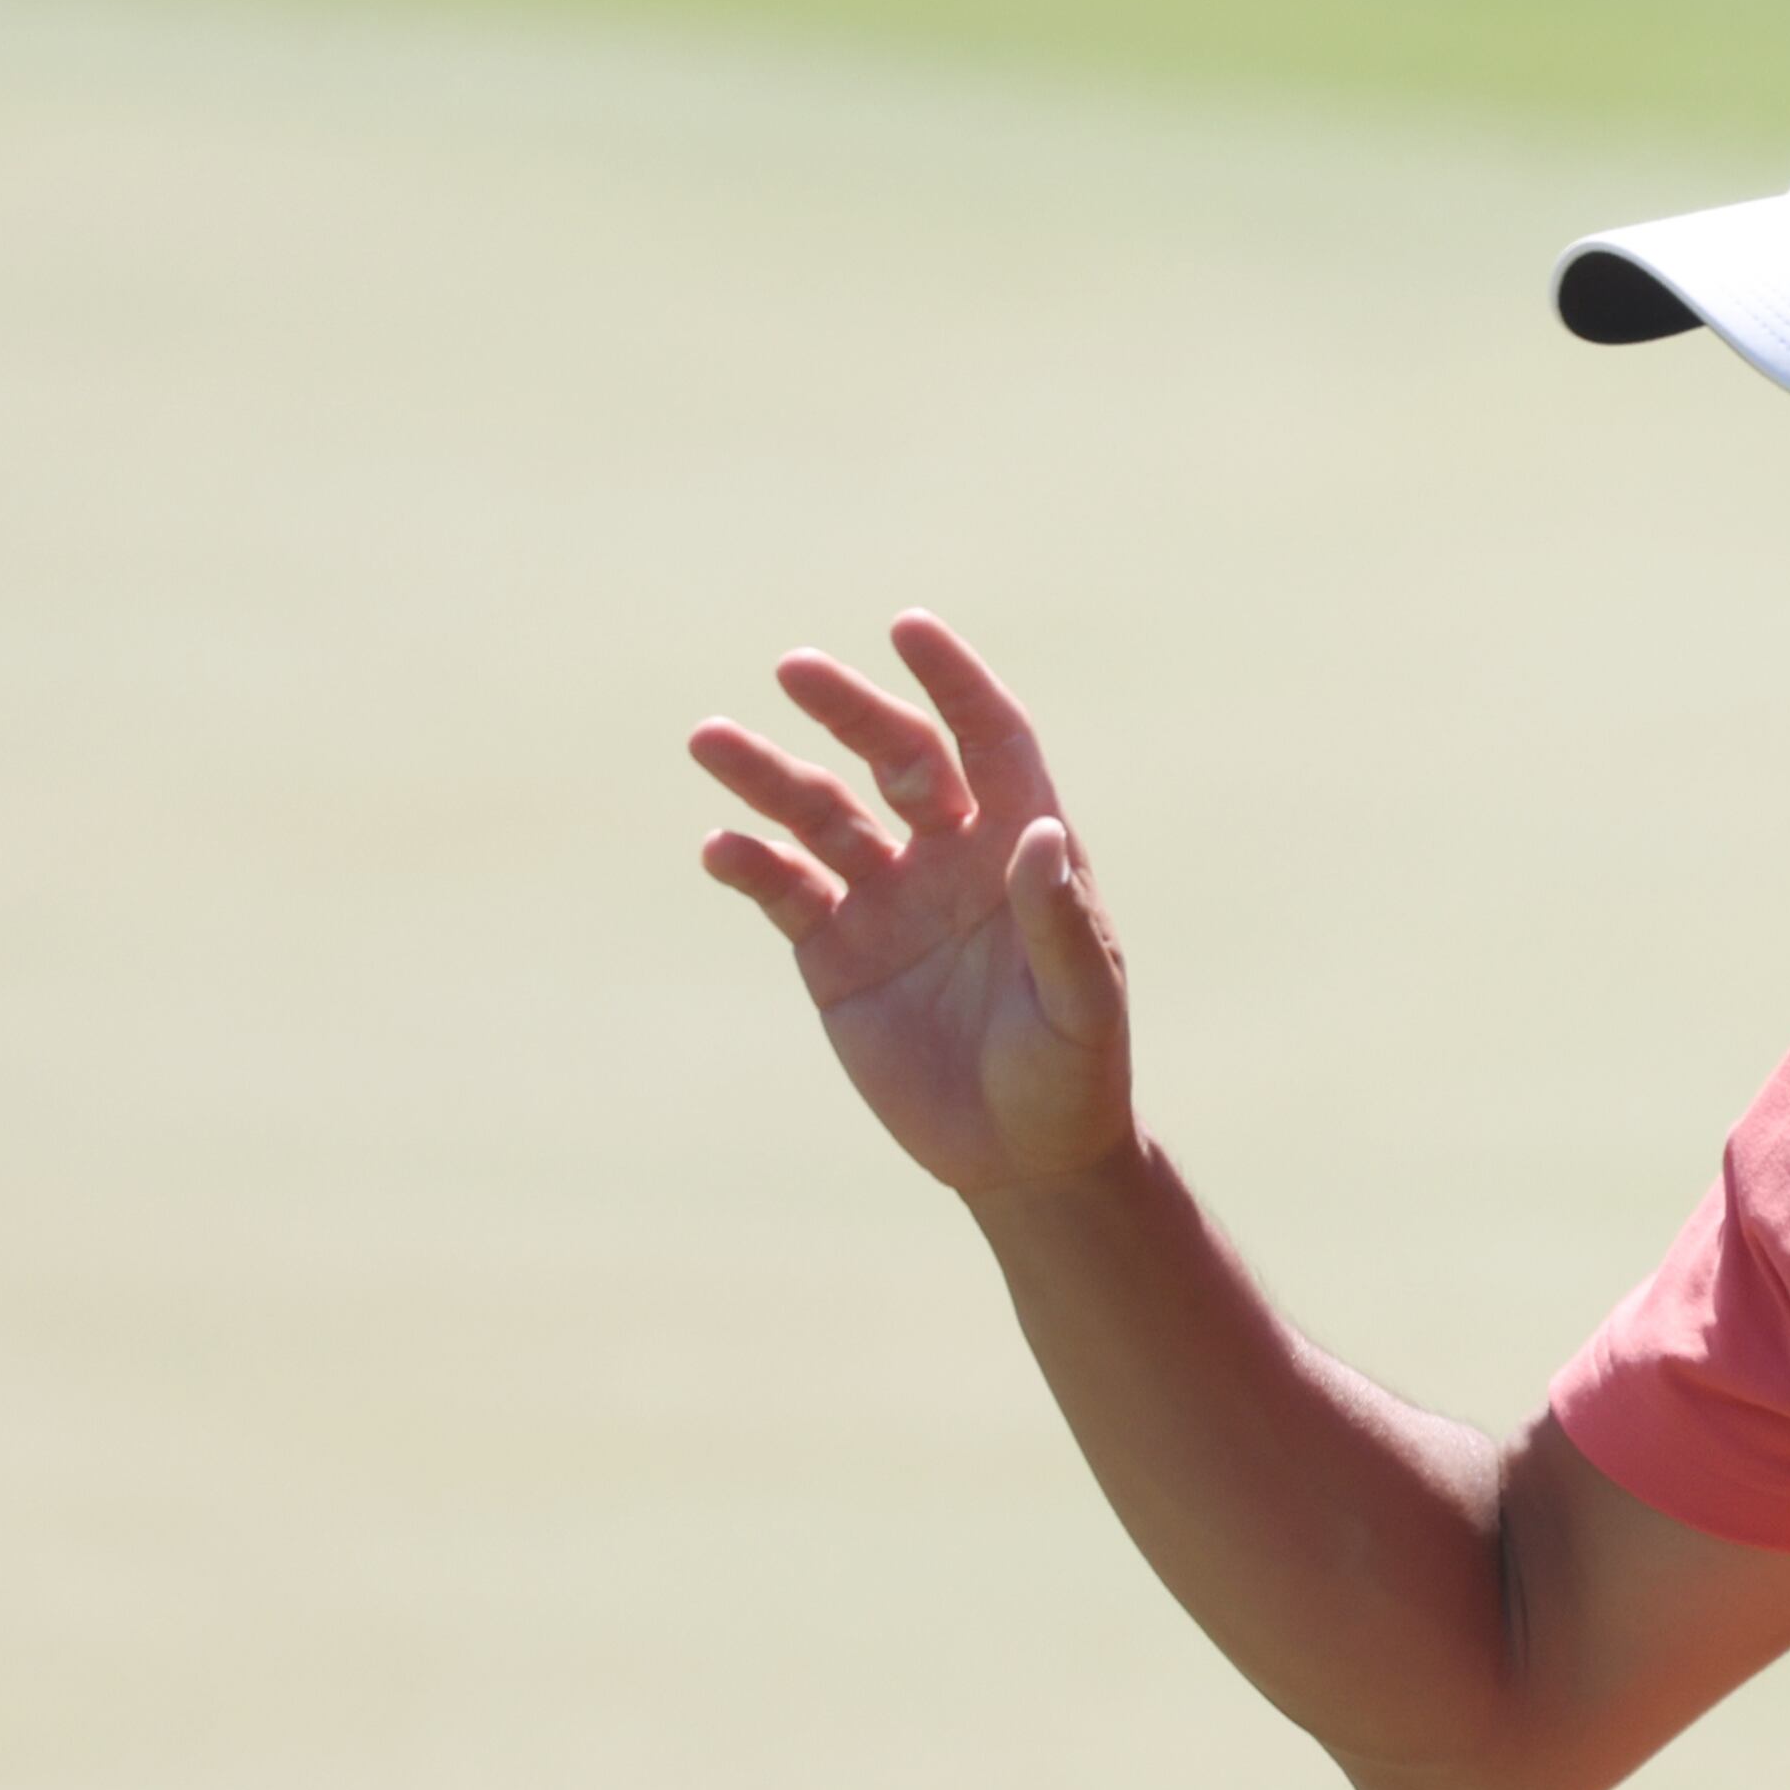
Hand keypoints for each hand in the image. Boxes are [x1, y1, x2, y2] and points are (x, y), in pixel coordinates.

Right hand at [693, 611, 1132, 1198]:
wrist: (1021, 1159)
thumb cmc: (1073, 1075)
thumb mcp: (1079, 1002)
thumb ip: (1059, 919)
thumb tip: (1038, 831)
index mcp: (1019, 851)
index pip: (988, 738)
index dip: (953, 681)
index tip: (908, 629)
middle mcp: (950, 858)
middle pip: (895, 756)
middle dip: (847, 709)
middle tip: (793, 671)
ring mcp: (886, 902)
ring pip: (821, 814)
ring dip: (767, 776)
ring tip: (710, 741)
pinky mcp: (834, 955)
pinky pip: (784, 891)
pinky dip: (750, 865)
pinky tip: (723, 849)